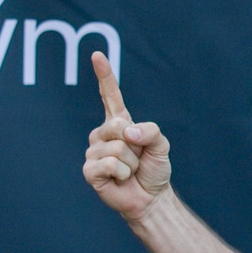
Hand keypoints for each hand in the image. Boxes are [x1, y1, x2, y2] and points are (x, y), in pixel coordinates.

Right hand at [83, 52, 171, 221]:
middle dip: (135, 144)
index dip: (104, 75)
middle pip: (117, 125)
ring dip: (131, 163)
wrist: (150, 197)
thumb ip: (151, 131)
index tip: (97, 55)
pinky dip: (122, 174)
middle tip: (137, 158)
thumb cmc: (154, 169)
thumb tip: (127, 132)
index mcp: (119, 123)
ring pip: (117, 149)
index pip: (110, 96)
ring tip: (129, 171)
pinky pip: (109, 165)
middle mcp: (102, 134)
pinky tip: (120, 179)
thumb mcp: (162, 144)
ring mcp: (94, 151)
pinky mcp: (89, 170)